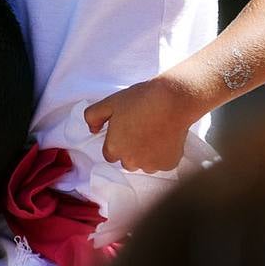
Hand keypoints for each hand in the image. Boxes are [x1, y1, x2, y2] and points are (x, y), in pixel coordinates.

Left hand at [83, 78, 200, 172]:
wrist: (171, 100)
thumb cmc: (140, 100)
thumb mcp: (109, 102)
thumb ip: (93, 116)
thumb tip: (93, 129)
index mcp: (114, 148)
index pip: (109, 154)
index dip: (117, 141)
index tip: (125, 131)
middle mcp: (131, 161)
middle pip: (127, 161)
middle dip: (130, 150)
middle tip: (139, 130)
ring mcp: (151, 164)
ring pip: (144, 165)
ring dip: (146, 155)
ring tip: (153, 133)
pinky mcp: (168, 164)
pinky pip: (161, 163)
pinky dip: (162, 154)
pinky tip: (164, 138)